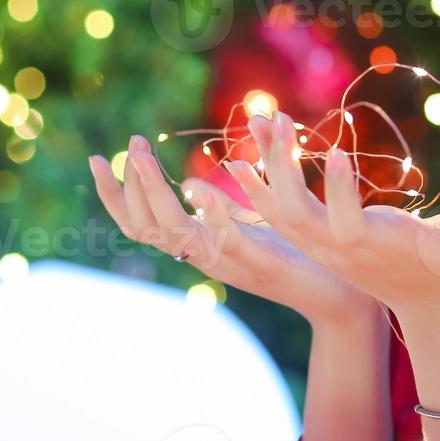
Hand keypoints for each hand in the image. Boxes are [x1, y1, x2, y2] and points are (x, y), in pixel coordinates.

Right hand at [88, 133, 378, 328]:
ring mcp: (230, 264)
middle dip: (133, 184)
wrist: (340, 295)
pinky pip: (228, 243)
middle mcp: (207, 258)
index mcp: (201, 245)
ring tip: (144, 157)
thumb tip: (227, 164)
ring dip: (156, 192)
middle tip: (132, 145)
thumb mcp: (261, 219)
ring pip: (177, 234)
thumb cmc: (302, 255)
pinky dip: (210, 213)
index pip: (141, 223)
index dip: (116, 194)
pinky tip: (199, 186)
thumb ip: (241, 198)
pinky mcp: (264, 265)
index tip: (99, 157)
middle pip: (148, 227)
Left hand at [221, 111, 439, 323]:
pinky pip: (279, 215)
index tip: (332, 150)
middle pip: (297, 217)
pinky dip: (261, 184)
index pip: (349, 225)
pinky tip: (253, 148)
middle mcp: (346, 251)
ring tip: (259, 119)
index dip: (339, 192)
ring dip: (266, 167)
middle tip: (280, 117)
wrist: (435, 306)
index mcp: (384, 246)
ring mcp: (327, 250)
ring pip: (280, 214)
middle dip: (282, 169)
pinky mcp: (319, 243)